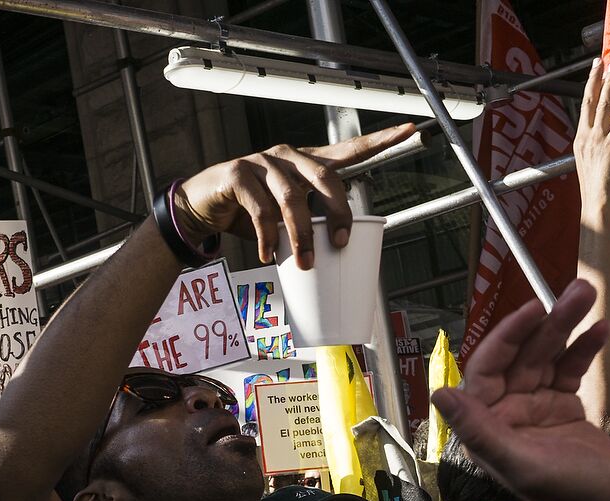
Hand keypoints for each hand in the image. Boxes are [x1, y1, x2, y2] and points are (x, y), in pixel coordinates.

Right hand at [173, 124, 415, 268]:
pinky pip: (260, 209)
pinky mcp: (238, 174)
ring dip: (301, 235)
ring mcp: (262, 162)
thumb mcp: (283, 218)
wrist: (201, 207)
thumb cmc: (248, 213)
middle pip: (325, 178)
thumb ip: (308, 224)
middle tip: (341, 242)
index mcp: (305, 163)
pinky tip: (267, 254)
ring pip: (292, 198)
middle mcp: (287, 156)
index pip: (348, 149)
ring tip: (303, 262)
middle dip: (338, 212)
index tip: (409, 130)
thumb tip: (339, 255)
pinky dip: (267, 236)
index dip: (379, 140)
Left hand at [430, 279, 609, 500]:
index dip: (509, 335)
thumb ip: (479, 430)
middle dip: (548, 322)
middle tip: (579, 289)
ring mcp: (536, 406)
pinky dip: (582, 348)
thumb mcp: (520, 463)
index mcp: (488, 423)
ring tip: (589, 293)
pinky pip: (568, 368)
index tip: (534, 309)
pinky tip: (598, 329)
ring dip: (567, 326)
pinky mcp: (563, 407)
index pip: (489, 367)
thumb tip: (440, 392)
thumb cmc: (566, 493)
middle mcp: (507, 411)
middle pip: (523, 354)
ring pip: (547, 355)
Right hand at [573, 60, 609, 214]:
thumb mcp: (593, 165)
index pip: (584, 108)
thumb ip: (600, 149)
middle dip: (596, 79)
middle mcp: (586, 137)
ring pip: (604, 105)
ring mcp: (598, 140)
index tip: (593, 72)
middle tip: (601, 61)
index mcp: (580, 141)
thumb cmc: (597, 191)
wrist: (596, 205)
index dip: (589, 88)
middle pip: (590, 101)